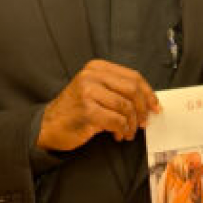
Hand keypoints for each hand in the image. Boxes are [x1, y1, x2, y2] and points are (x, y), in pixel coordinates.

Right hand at [36, 59, 159, 151]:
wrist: (48, 125)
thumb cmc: (75, 110)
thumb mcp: (94, 91)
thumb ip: (117, 90)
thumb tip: (148, 102)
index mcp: (97, 67)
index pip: (133, 76)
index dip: (148, 93)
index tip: (155, 107)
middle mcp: (92, 76)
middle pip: (132, 89)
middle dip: (142, 109)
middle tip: (144, 122)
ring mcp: (88, 92)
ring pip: (126, 107)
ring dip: (132, 123)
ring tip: (128, 132)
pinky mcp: (87, 111)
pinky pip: (117, 121)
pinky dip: (122, 130)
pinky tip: (118, 135)